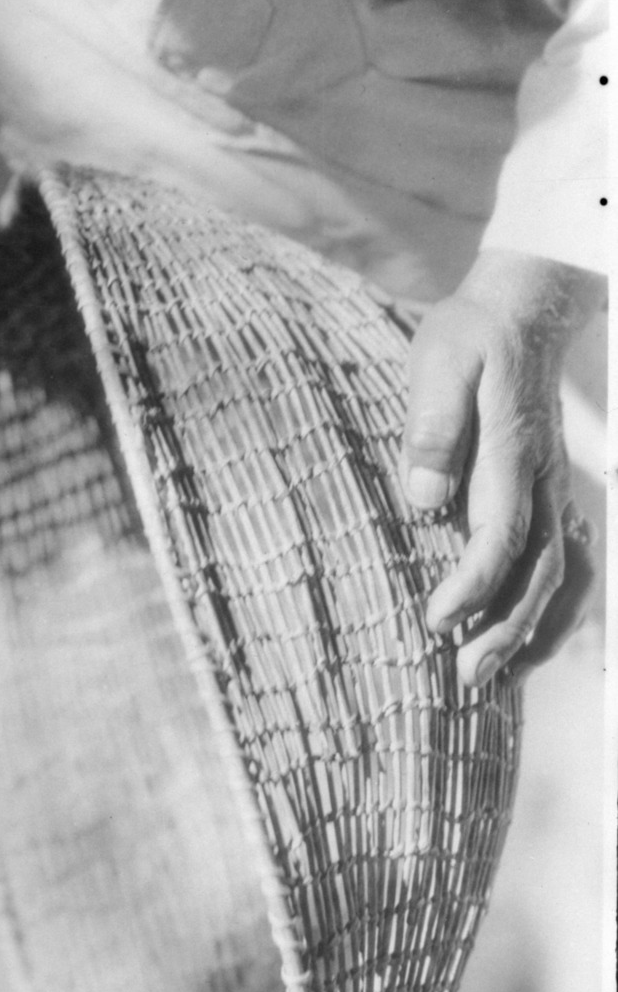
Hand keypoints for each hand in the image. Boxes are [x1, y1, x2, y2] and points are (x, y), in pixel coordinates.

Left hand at [401, 249, 604, 687]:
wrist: (523, 312)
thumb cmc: (470, 338)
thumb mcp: (439, 365)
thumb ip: (432, 429)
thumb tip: (424, 502)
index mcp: (514, 452)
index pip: (500, 534)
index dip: (471, 586)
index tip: (436, 621)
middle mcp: (547, 480)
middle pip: (539, 571)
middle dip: (506, 631)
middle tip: (466, 677)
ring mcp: (557, 491)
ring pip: (561, 576)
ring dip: (531, 632)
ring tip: (492, 680)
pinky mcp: (553, 497)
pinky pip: (566, 564)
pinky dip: (552, 612)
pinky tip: (522, 645)